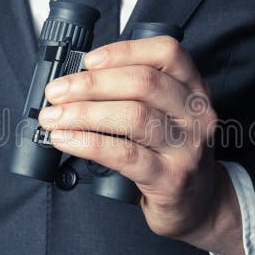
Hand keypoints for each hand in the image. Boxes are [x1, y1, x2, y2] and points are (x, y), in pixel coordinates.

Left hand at [38, 36, 244, 254]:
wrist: (199, 204)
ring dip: (84, 113)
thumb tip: (77, 81)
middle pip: (144, 83)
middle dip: (92, 84)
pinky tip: (66, 140)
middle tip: (57, 92)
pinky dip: (88, 143)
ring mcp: (186, 147)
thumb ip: (137, 93)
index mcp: (194, 89)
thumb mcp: (169, 114)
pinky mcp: (170, 178)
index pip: (166, 53)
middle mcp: (196, 114)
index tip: (88, 60)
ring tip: (54, 118)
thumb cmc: (173, 153)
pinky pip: (124, 154)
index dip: (123, 51)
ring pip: (133, 116)